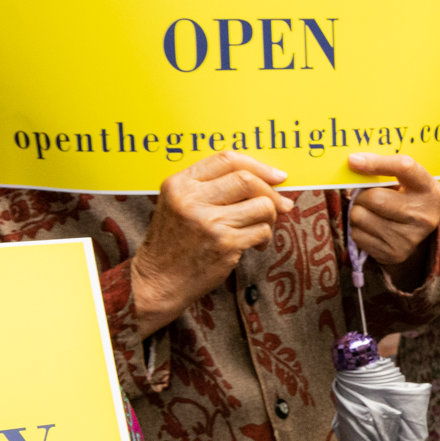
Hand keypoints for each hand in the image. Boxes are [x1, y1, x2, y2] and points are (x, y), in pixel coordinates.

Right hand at [131, 152, 284, 328]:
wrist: (158, 280)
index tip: (277, 175)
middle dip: (271, 192)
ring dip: (271, 217)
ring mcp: (209, 222)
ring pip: (262, 206)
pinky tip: (255, 244)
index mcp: (180, 184)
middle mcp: (192, 199)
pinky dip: (265, 238)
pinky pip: (262, 231)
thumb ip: (209, 187)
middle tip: (281, 204)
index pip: (227, 160)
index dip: (258, 166)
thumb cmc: (173, 242)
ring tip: (262, 227)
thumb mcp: (177, 204)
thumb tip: (264, 179)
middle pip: (248, 180)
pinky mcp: (225, 244)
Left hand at [346, 153, 439, 266]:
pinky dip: (358, 229)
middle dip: (362, 196)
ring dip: (357, 212)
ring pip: (361, 217)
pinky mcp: (394, 253)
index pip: (404, 168)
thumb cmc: (405, 200)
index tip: (354, 161)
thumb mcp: (406, 183)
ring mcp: (410, 237)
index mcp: (431, 191)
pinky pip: (358, 235)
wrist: (416, 237)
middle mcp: (424, 215)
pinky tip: (371, 228)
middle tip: (365, 197)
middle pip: (375, 198)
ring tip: (370, 213)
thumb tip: (354, 162)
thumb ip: (385, 170)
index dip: (376, 163)